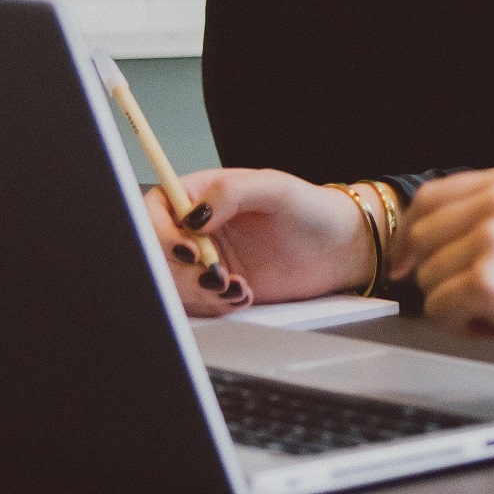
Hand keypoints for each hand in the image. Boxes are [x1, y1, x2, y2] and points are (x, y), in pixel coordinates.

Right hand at [141, 167, 372, 319]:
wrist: (336, 249)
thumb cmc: (309, 209)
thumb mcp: (274, 188)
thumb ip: (231, 192)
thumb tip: (194, 213)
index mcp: (201, 194)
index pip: (156, 210)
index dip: (161, 232)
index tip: (187, 249)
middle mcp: (197, 227)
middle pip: (158, 252)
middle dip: (181, 271)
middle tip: (215, 275)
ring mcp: (205, 259)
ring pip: (174, 282)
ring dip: (200, 292)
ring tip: (236, 287)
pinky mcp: (218, 287)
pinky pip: (198, 303)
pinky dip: (217, 305)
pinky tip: (244, 294)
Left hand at [395, 168, 493, 375]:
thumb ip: (485, 214)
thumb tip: (425, 239)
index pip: (430, 198)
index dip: (410, 236)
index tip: (407, 262)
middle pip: (420, 239)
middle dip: (437, 276)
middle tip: (476, 297)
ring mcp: (490, 239)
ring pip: (427, 281)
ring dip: (456, 305)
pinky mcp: (487, 282)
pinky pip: (439, 312)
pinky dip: (464, 328)